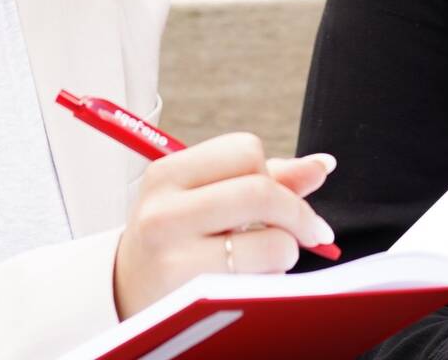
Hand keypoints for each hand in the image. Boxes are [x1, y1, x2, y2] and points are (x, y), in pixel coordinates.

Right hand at [112, 133, 335, 317]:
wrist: (124, 296)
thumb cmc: (176, 240)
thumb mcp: (204, 199)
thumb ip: (265, 179)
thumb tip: (323, 165)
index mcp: (168, 173)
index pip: (246, 150)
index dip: (274, 174)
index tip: (282, 197)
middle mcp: (164, 209)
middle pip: (261, 191)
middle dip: (298, 213)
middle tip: (311, 231)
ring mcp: (173, 253)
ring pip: (271, 241)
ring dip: (286, 251)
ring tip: (267, 259)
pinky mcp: (189, 292)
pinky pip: (261, 280)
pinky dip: (271, 278)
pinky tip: (252, 280)